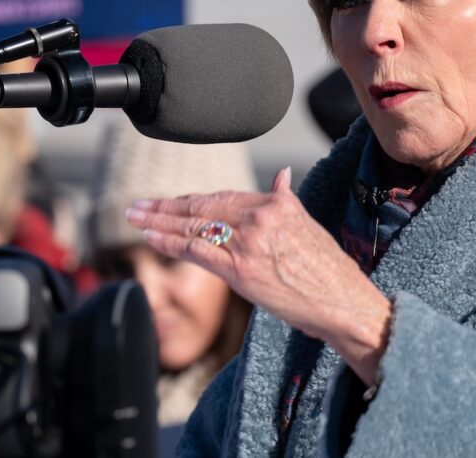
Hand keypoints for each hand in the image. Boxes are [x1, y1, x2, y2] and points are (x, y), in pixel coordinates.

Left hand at [125, 167, 391, 385]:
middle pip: (202, 207)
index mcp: (276, 203)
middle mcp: (260, 217)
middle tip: (139, 204)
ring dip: (158, 221)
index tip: (171, 202)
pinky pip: (195, 250)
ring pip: (193, 226)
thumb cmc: (328, 269)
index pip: (222, 197)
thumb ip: (286, 198)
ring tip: (135, 217)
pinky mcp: (240, 270)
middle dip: (165, 206)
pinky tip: (150, 237)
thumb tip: (281, 175)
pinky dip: (168, 242)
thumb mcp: (308, 224)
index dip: (192, 200)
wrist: (341, 300)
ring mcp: (248, 242)